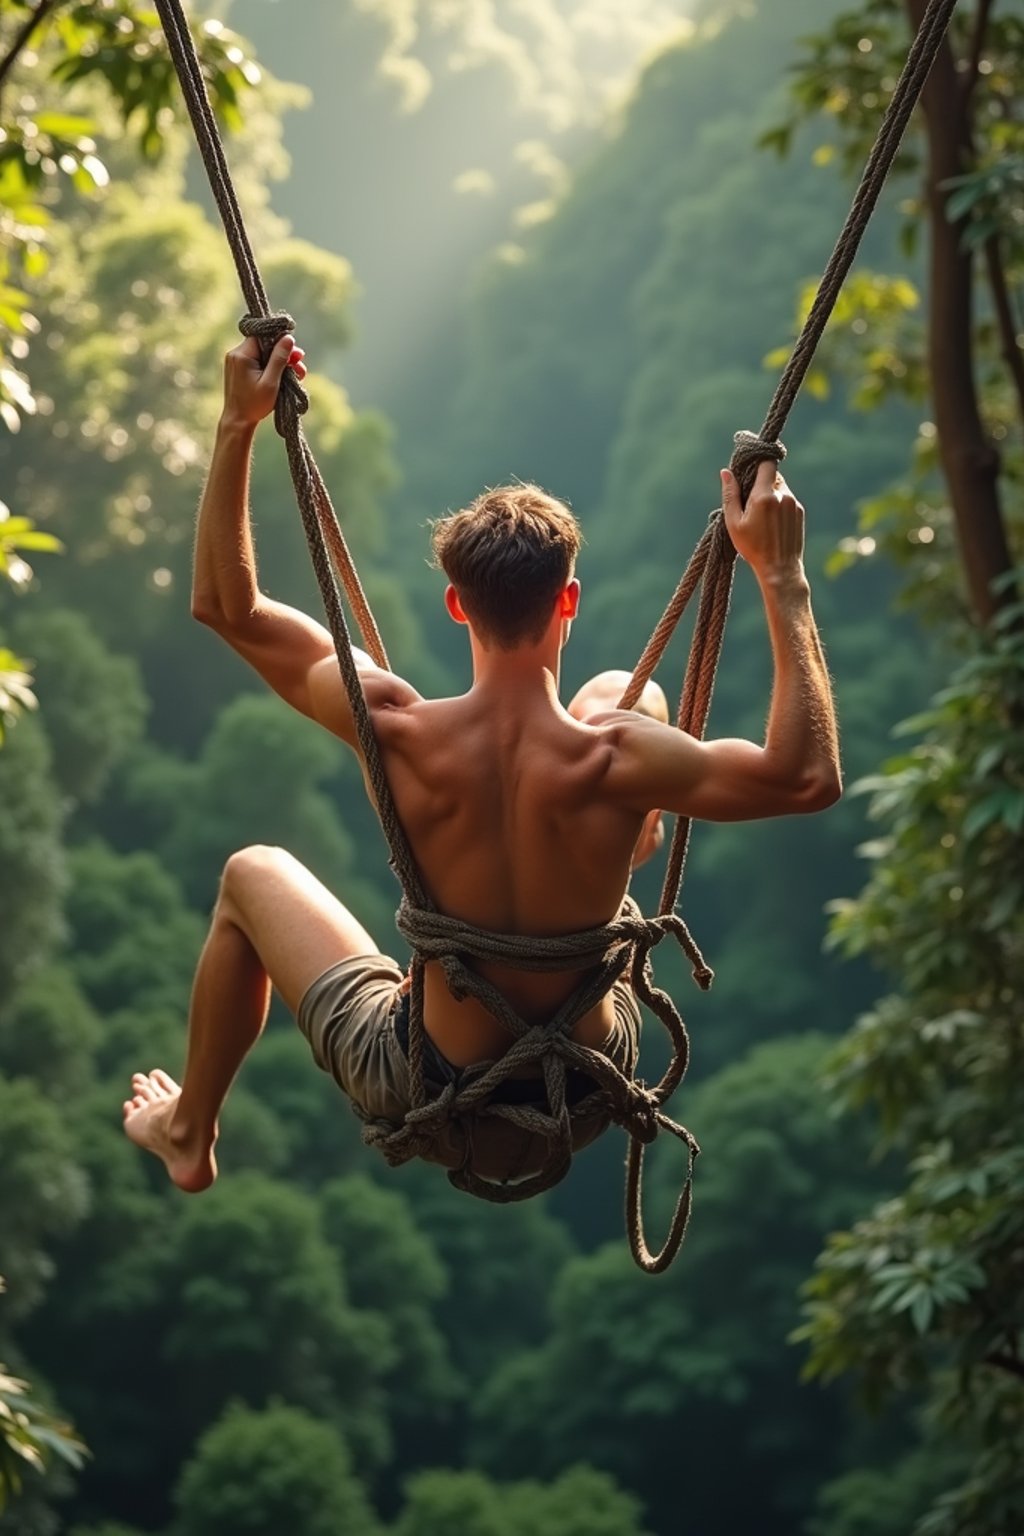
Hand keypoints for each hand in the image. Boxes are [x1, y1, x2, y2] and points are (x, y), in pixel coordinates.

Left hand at [220, 334, 306, 429]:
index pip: (263, 336)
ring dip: (279, 361)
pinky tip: (282, 376)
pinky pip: (257, 361)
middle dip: (283, 354)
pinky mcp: (238, 368)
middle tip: (299, 365)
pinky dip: (270, 366)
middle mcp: (236, 354)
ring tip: (295, 374)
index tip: (295, 353)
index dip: (280, 342)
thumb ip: (279, 359)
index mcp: (242, 355)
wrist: (237, 421)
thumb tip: (288, 338)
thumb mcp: (270, 382)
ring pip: (262, 353)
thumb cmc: (254, 405)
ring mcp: (235, 360)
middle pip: (264, 344)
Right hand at [721, 460, 804, 580]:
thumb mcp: (734, 523)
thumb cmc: (753, 548)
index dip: (758, 462)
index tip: (749, 467)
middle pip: (772, 475)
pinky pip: (787, 499)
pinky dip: (778, 504)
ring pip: (780, 487)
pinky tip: (771, 524)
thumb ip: (730, 495)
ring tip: (760, 516)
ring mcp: (794, 503)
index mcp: (764, 496)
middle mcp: (783, 495)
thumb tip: (726, 472)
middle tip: (749, 500)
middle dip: (760, 482)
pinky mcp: (799, 512)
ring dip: (769, 494)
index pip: (766, 463)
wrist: (780, 569)